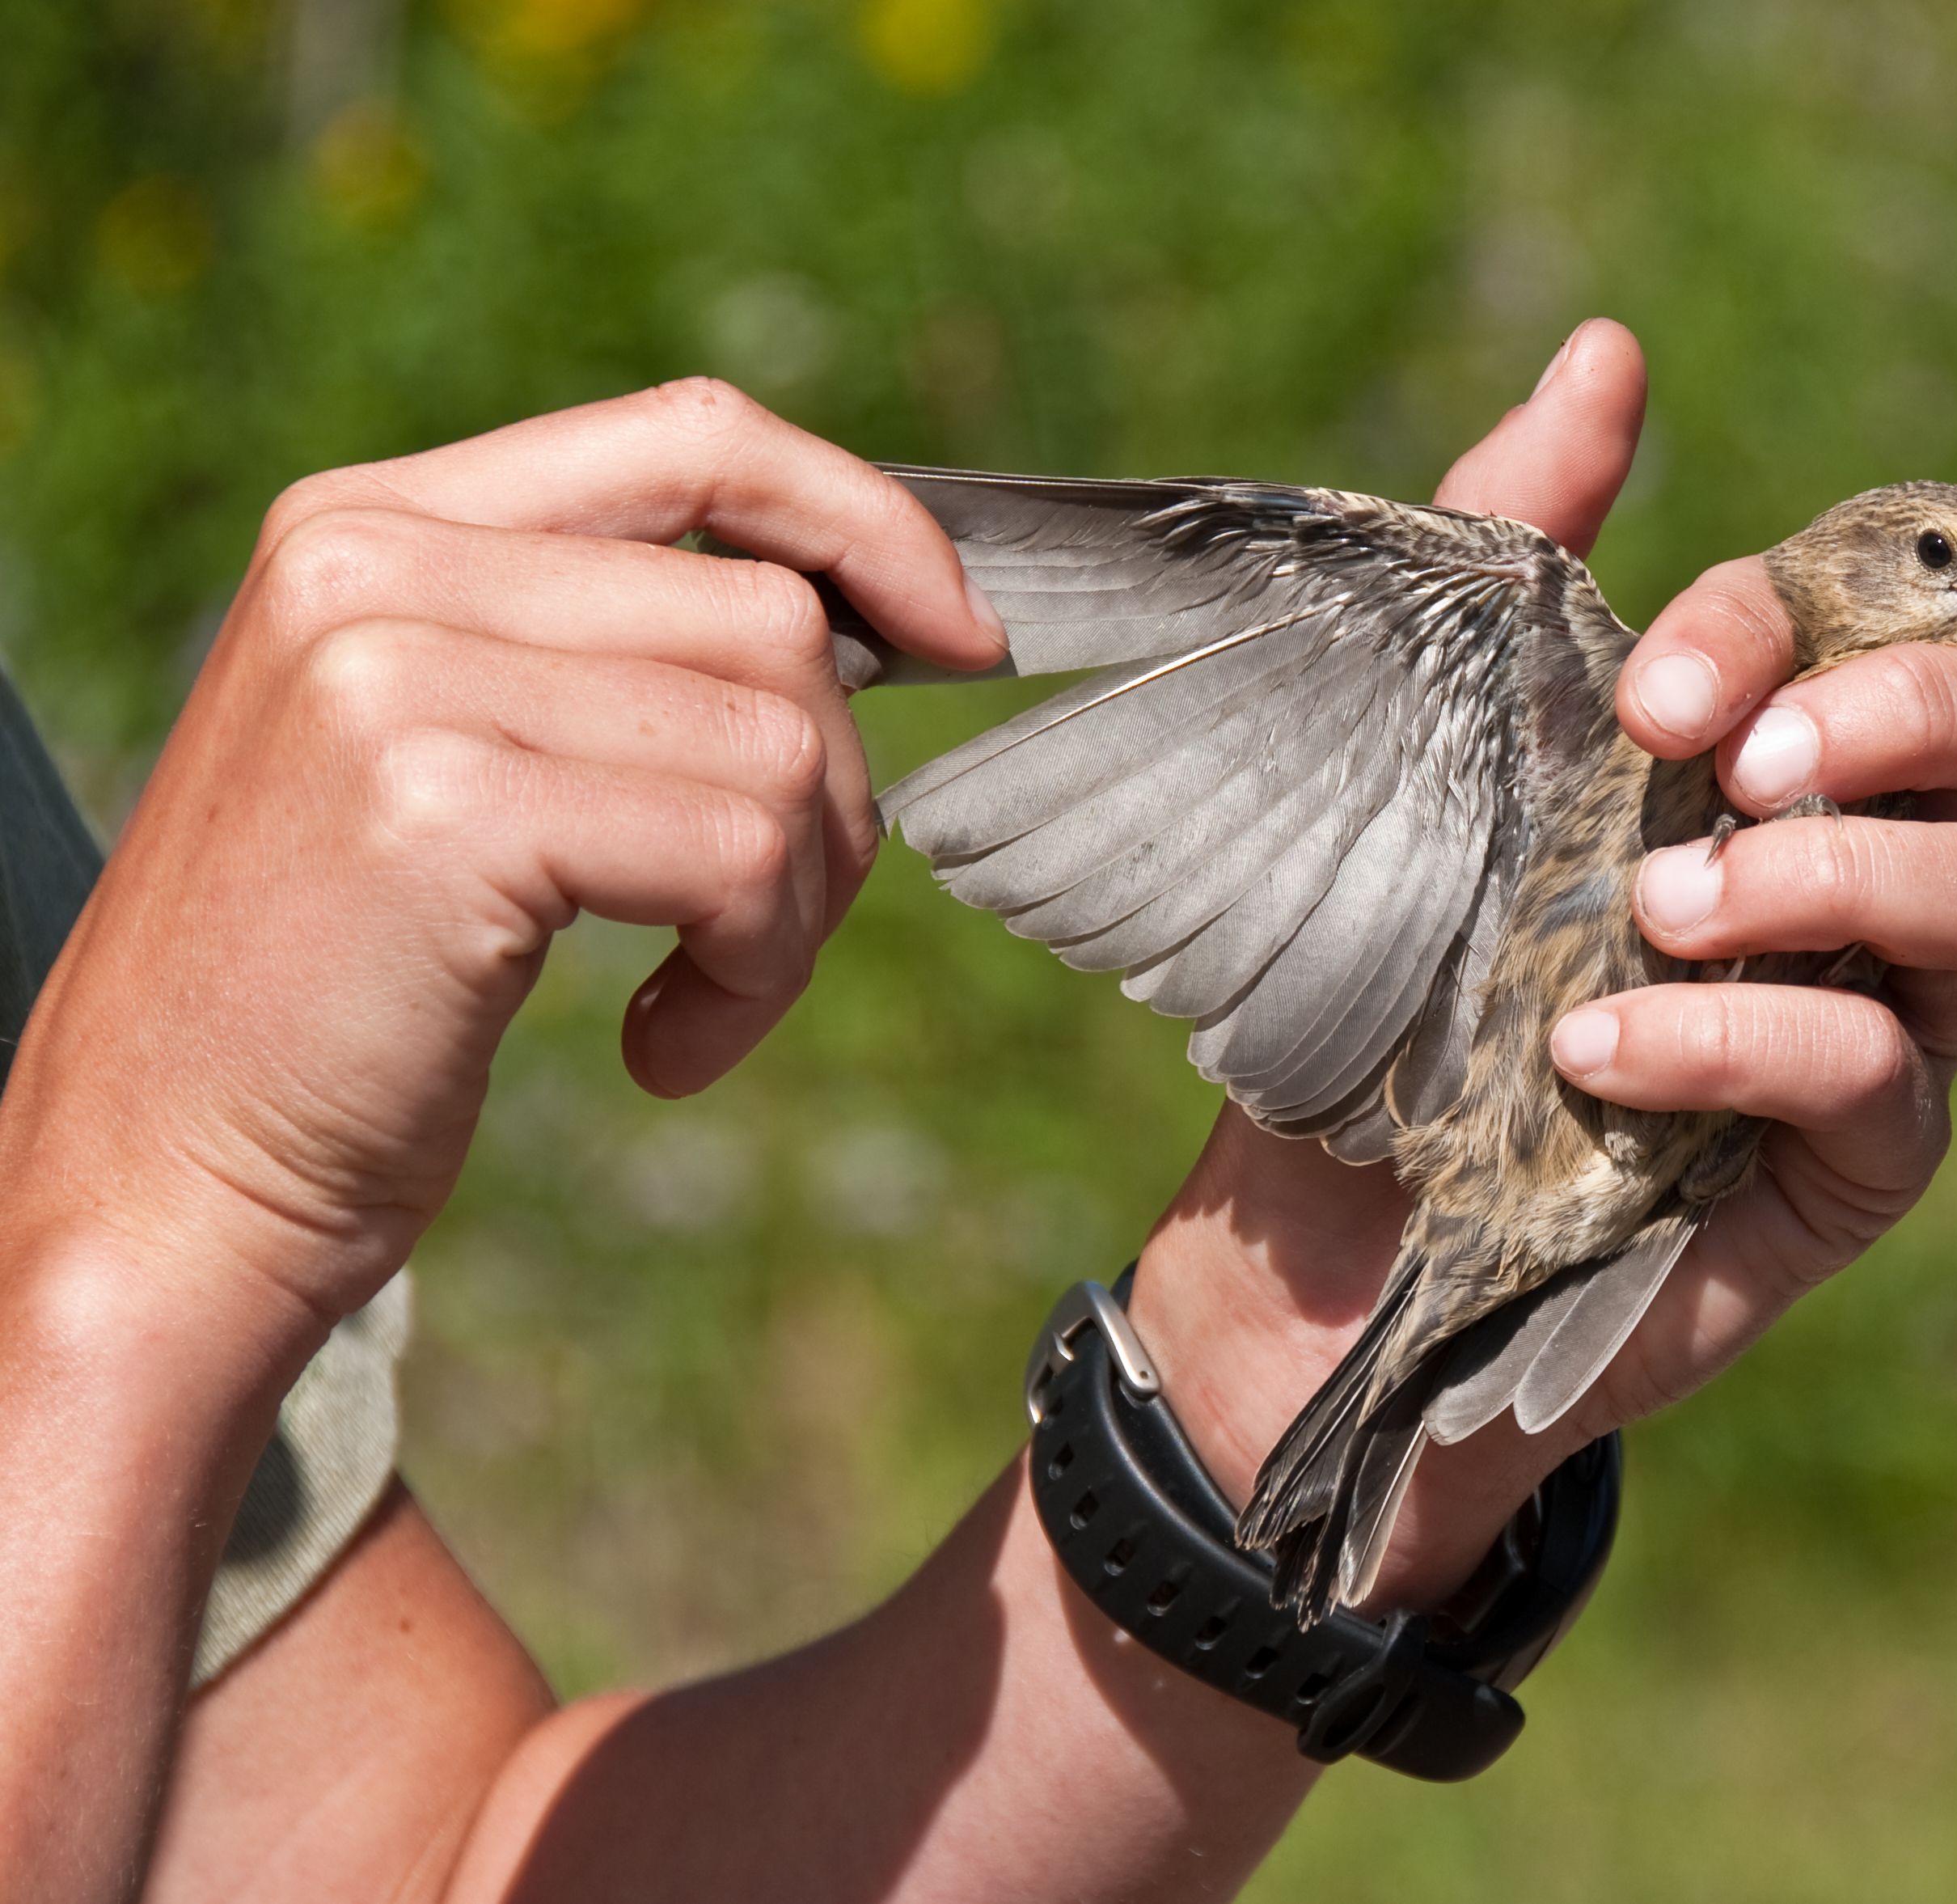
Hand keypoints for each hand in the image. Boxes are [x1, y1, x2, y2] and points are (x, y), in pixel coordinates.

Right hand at [0, 380, 1004, 1332]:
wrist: (158, 1185)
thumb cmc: (329, 1000)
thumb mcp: (439, 760)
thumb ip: (591, 651)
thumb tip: (852, 623)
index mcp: (368, 523)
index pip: (691, 438)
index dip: (864, 521)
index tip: (958, 635)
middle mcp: (371, 562)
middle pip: (772, 615)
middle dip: (829, 795)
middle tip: (756, 932)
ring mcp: (398, 673)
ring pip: (781, 741)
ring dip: (793, 906)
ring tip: (698, 997)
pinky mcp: (446, 807)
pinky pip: (742, 853)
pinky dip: (754, 972)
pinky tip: (663, 1049)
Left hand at [1127, 319, 1956, 1608]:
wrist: (1314, 1227)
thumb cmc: (1385, 972)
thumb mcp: (1438, 739)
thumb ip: (1524, 548)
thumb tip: (1609, 347)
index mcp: (1774, 740)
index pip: (1891, 608)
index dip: (1795, 617)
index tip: (1650, 688)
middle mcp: (1855, 859)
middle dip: (1898, 714)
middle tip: (1725, 766)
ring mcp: (1874, 1011)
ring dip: (1840, 874)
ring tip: (1659, 911)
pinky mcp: (1849, 1162)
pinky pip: (1888, 1072)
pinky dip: (1751, 1036)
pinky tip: (1604, 1044)